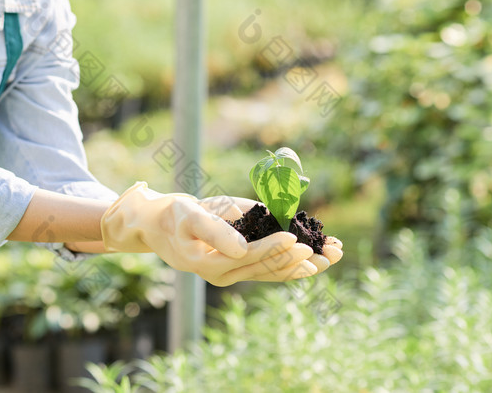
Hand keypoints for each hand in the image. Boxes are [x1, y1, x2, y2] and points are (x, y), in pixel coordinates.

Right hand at [100, 182, 317, 285]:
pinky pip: (270, 270)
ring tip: (334, 256)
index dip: (274, 247)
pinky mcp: (239, 267)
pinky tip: (315, 262)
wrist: (158, 227)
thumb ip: (214, 230)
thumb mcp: (188, 216)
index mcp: (211, 263)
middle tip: (331, 251)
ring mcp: (233, 273)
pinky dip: (293, 265)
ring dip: (305, 265)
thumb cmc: (173, 216)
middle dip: (302, 259)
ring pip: (275, 273)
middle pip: (269, 270)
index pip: (249, 256)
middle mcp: (224, 274)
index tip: (297, 237)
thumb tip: (243, 248)